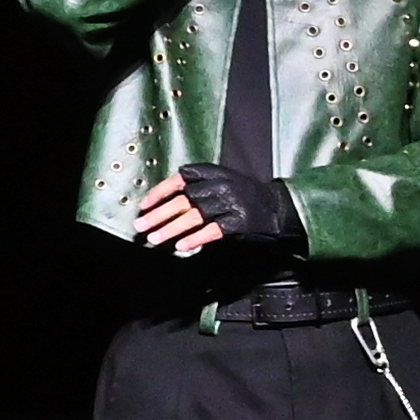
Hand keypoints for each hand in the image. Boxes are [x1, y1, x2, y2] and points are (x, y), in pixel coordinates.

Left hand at [131, 164, 300, 254]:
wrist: (278, 207)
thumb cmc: (246, 196)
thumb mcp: (224, 180)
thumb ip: (199, 185)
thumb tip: (165, 201)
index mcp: (214, 173)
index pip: (181, 178)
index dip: (161, 191)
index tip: (144, 204)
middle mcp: (221, 186)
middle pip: (184, 200)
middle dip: (159, 214)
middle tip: (141, 226)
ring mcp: (230, 204)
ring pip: (194, 216)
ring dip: (171, 228)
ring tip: (154, 239)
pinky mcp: (239, 222)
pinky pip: (213, 231)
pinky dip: (196, 238)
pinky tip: (181, 246)